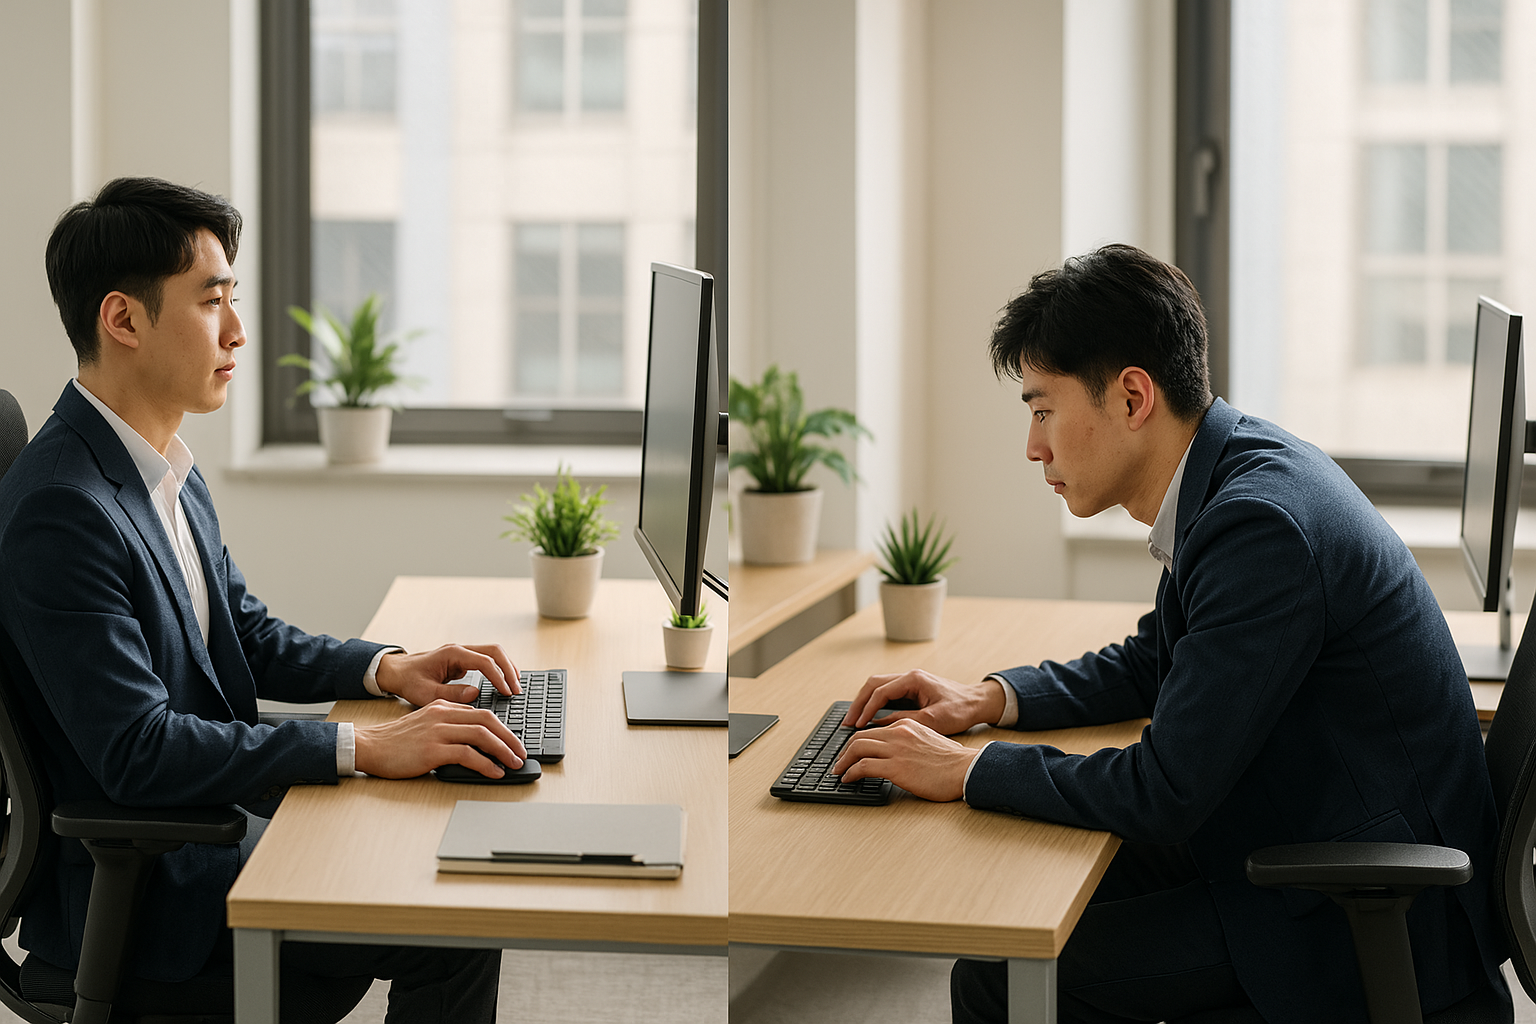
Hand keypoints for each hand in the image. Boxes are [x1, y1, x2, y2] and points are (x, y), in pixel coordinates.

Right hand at [353, 699, 528, 778]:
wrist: (369, 747)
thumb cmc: (396, 742)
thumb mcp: (425, 725)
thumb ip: (448, 726)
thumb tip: (476, 742)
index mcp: (442, 707)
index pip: (482, 713)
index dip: (502, 728)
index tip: (513, 741)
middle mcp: (443, 715)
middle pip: (488, 720)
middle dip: (510, 737)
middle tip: (521, 752)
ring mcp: (438, 732)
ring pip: (482, 735)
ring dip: (503, 750)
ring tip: (514, 763)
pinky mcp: (432, 750)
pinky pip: (468, 754)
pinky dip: (486, 764)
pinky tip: (494, 772)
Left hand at [375, 644, 518, 706]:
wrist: (396, 672)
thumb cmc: (408, 681)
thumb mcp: (425, 693)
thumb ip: (451, 694)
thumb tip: (475, 693)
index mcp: (452, 654)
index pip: (484, 661)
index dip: (499, 677)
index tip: (507, 692)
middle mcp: (460, 650)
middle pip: (495, 651)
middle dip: (509, 669)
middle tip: (517, 689)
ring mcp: (462, 653)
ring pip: (494, 653)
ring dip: (507, 667)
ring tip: (515, 686)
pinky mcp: (463, 660)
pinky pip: (487, 659)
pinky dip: (499, 669)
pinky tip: (504, 682)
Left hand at [831, 719, 980, 801]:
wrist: (966, 769)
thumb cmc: (952, 762)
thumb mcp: (928, 741)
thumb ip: (909, 742)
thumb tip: (894, 755)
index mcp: (907, 725)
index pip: (874, 730)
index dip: (858, 742)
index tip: (851, 752)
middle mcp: (899, 733)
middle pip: (860, 737)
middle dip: (845, 751)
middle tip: (839, 763)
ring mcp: (896, 749)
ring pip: (857, 748)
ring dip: (843, 762)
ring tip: (839, 772)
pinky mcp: (895, 767)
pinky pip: (862, 766)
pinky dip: (850, 772)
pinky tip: (848, 779)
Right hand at [842, 669, 1003, 734]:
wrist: (978, 703)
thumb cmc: (960, 710)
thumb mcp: (933, 720)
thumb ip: (905, 720)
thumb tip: (879, 724)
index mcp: (913, 679)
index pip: (880, 691)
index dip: (866, 708)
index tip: (857, 724)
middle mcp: (908, 677)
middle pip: (873, 684)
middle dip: (858, 703)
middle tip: (847, 722)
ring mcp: (909, 682)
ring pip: (877, 686)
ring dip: (864, 702)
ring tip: (853, 720)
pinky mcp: (911, 689)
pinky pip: (886, 693)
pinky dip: (874, 703)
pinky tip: (868, 717)